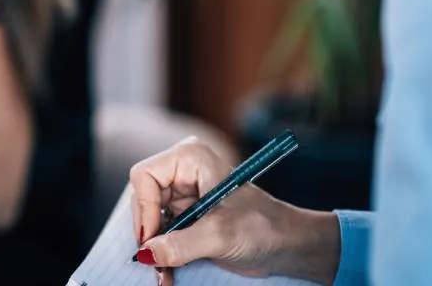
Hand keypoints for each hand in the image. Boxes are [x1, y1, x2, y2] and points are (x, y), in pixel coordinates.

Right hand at [129, 138, 340, 285]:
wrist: (288, 246)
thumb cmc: (264, 226)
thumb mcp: (221, 235)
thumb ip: (181, 244)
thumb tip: (145, 253)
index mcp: (190, 158)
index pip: (145, 176)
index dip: (144, 209)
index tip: (151, 240)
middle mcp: (182, 171)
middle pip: (143, 199)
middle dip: (148, 234)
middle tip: (154, 264)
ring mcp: (182, 194)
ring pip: (149, 220)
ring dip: (153, 249)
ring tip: (163, 274)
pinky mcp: (185, 216)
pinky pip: (161, 233)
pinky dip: (162, 254)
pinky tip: (168, 272)